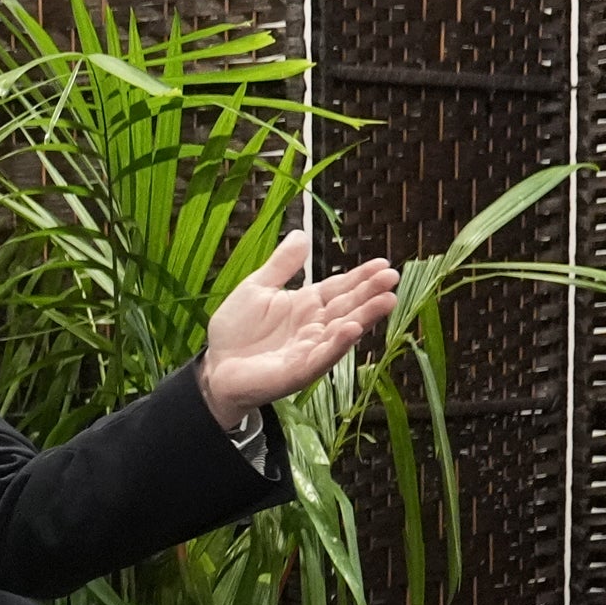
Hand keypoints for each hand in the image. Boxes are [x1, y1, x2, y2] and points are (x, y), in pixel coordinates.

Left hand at [198, 229, 400, 426]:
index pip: (340, 287)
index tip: (383, 264)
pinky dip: (337, 344)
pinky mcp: (298, 371)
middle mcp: (314, 326)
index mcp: (307, 304)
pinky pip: (321, 357)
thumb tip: (300, 233)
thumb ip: (281, 265)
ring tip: (387, 300)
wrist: (213, 367)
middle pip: (347, 307)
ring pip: (342, 331)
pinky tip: (352, 330)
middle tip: (392, 277)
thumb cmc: (236, 331)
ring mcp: (309, 349)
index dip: (360, 276)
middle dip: (370, 293)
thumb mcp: (257, 288)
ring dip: (364, 317)